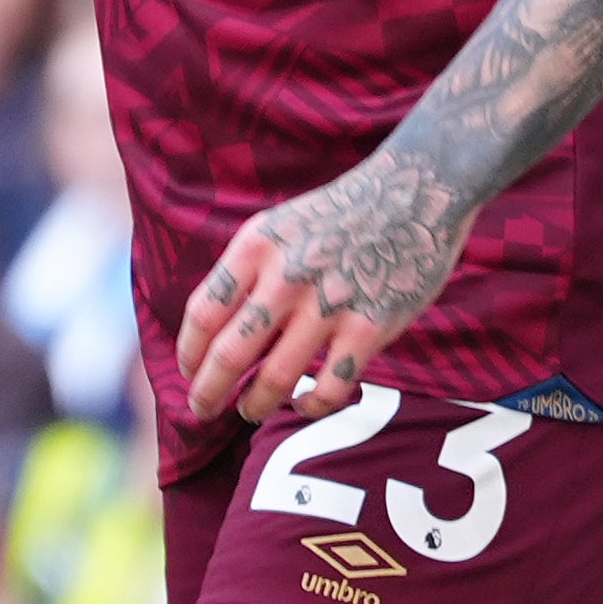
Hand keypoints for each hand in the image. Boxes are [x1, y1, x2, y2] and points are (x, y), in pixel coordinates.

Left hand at [177, 151, 473, 423]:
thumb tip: (212, 326)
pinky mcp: (370, 327)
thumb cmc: (339, 214)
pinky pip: (331, 386)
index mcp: (256, 246)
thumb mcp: (279, 225)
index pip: (203, 312)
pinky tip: (305, 403)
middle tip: (200, 410)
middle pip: (229, 354)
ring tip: (250, 410)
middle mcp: (286, 276)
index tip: (187, 372)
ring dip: (255, 404)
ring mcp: (329, 304)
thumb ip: (248, 270)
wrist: (415, 192)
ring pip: (276, 378)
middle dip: (207, 392)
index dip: (188, 352)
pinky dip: (312, 405)